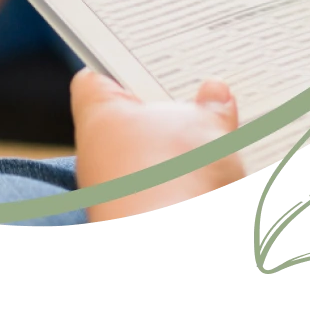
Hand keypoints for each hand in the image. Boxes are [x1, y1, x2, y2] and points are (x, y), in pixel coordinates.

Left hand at [72, 69, 245, 223]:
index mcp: (99, 115)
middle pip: (126, 120)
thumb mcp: (207, 128)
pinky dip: (175, 187)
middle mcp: (94, 154)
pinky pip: (153, 192)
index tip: (146, 60)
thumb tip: (215, 92)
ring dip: (172, 155)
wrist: (168, 250)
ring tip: (214, 146)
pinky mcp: (127, 218)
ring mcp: (109, 193)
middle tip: (201, 103)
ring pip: (142, 160)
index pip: (95, 78)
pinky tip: (207, 184)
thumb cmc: (174, 180)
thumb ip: (211, 106)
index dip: (121, 67)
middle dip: (163, 114)